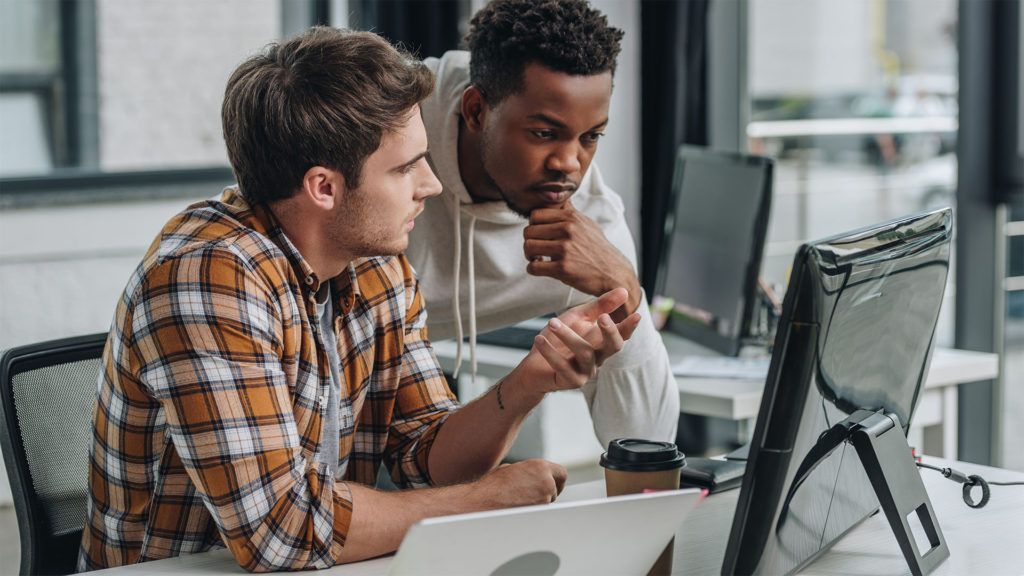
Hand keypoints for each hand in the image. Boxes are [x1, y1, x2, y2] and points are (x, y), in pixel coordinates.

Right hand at [471, 459, 567, 507]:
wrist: (482, 502)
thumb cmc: (493, 486)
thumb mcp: (511, 469)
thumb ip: (528, 471)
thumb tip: (534, 477)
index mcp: (540, 467)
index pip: (562, 473)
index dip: (556, 480)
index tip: (551, 485)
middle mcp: (546, 481)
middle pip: (556, 489)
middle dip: (547, 493)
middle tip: (531, 496)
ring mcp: (544, 498)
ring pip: (549, 502)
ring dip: (539, 503)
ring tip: (520, 502)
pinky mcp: (539, 513)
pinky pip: (542, 512)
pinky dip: (534, 512)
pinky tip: (520, 509)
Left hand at [516, 288, 641, 393]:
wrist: (534, 365)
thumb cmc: (558, 339)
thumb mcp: (578, 317)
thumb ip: (599, 306)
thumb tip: (624, 291)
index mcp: (602, 342)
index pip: (620, 335)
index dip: (629, 326)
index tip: (637, 315)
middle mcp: (599, 358)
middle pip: (613, 347)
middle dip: (610, 332)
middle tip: (603, 318)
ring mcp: (587, 372)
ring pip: (585, 353)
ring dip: (568, 336)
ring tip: (552, 322)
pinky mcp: (571, 381)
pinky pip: (563, 366)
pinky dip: (550, 351)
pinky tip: (540, 339)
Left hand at [524, 206, 641, 319]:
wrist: (613, 272)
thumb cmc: (598, 249)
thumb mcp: (588, 224)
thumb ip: (571, 212)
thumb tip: (562, 196)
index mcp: (571, 218)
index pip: (535, 215)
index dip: (533, 226)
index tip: (539, 235)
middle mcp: (568, 230)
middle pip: (528, 231)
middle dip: (530, 241)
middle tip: (537, 250)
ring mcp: (565, 249)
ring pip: (528, 247)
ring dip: (530, 256)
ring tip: (539, 259)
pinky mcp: (563, 268)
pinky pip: (533, 267)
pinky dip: (533, 269)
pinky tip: (542, 268)